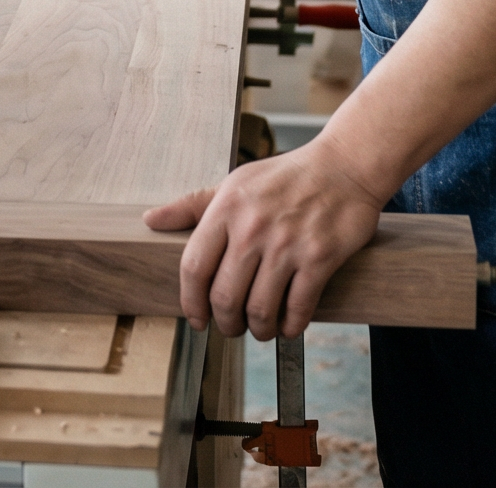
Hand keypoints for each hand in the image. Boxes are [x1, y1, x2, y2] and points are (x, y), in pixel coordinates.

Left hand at [144, 139, 389, 340]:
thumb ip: (192, 205)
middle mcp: (252, 228)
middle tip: (232, 327)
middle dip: (225, 323)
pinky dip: (291, 327)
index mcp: (226, 209)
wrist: (344, 165)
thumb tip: (151, 220)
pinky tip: (289, 326)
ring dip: (258, 330)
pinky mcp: (319, 258)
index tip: (197, 319)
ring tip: (261, 329)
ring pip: (260, 310)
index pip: (193, 267)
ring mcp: (287, 244)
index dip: (190, 302)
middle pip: (224, 297)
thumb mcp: (234, 183)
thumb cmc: (285, 177)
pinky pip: (298, 308)